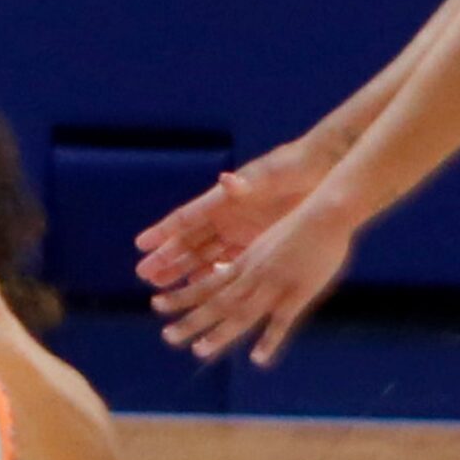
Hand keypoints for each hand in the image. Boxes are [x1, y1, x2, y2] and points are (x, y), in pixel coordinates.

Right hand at [134, 135, 338, 299]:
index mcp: (222, 200)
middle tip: (144, 274)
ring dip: (184, 271)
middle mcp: (225, 217)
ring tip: (162, 286)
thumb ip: (245, 184)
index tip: (141, 244)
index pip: (186, 218)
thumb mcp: (267, 177)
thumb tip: (227, 180)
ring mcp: (238, 231)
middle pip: (189, 241)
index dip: (163, 231)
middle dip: (167, 258)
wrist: (317, 171)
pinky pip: (227, 263)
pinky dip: (213, 276)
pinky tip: (198, 290)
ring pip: (204, 255)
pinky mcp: (255, 242)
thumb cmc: (289, 169)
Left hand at [152, 197, 354, 367]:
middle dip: (191, 319)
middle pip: (217, 300)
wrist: (327, 213)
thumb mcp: (269, 240)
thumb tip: (239, 269)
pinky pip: (282, 321)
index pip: (207, 281)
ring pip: (241, 312)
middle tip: (167, 337)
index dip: (182, 295)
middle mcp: (253, 274)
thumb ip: (254, 258)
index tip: (156, 304)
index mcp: (246, 261)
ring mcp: (274, 284)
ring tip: (198, 351)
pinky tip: (258, 359)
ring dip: (219, 333)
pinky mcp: (298, 292)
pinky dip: (270, 340)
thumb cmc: (303, 223)